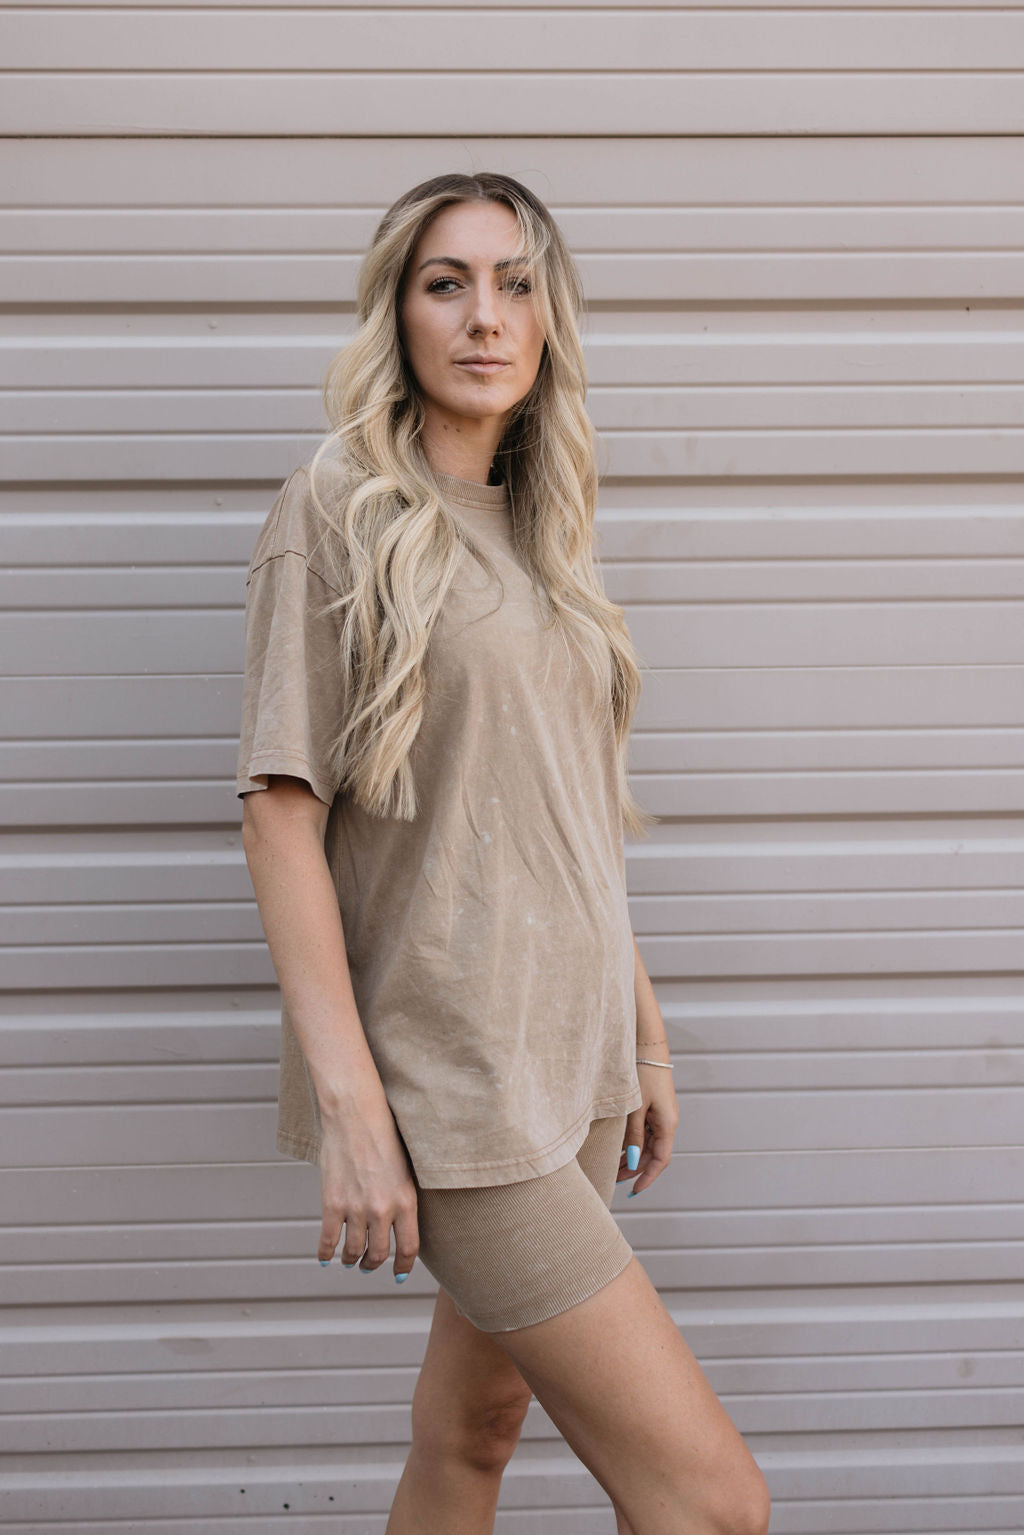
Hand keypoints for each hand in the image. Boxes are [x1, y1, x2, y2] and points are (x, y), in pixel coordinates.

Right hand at [315, 1094, 419, 1282]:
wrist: (355, 1113)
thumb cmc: (383, 1134)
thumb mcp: (405, 1168)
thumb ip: (402, 1198)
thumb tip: (398, 1225)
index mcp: (406, 1200)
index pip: (409, 1248)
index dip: (404, 1266)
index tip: (399, 1274)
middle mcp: (383, 1209)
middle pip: (379, 1254)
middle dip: (373, 1265)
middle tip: (369, 1266)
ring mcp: (356, 1208)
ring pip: (353, 1251)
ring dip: (351, 1260)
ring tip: (349, 1261)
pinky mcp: (332, 1202)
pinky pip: (328, 1239)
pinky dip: (326, 1252)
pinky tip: (326, 1256)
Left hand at [619, 1051, 678, 1195]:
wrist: (646, 1046)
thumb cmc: (642, 1072)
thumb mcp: (635, 1107)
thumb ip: (634, 1135)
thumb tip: (633, 1161)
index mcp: (667, 1123)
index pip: (661, 1160)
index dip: (648, 1177)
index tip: (634, 1190)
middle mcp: (666, 1122)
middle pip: (653, 1154)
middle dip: (635, 1169)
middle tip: (614, 1179)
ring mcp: (660, 1114)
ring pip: (648, 1144)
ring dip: (633, 1156)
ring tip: (613, 1167)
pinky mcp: (653, 1107)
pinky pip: (645, 1131)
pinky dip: (633, 1142)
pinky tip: (618, 1148)